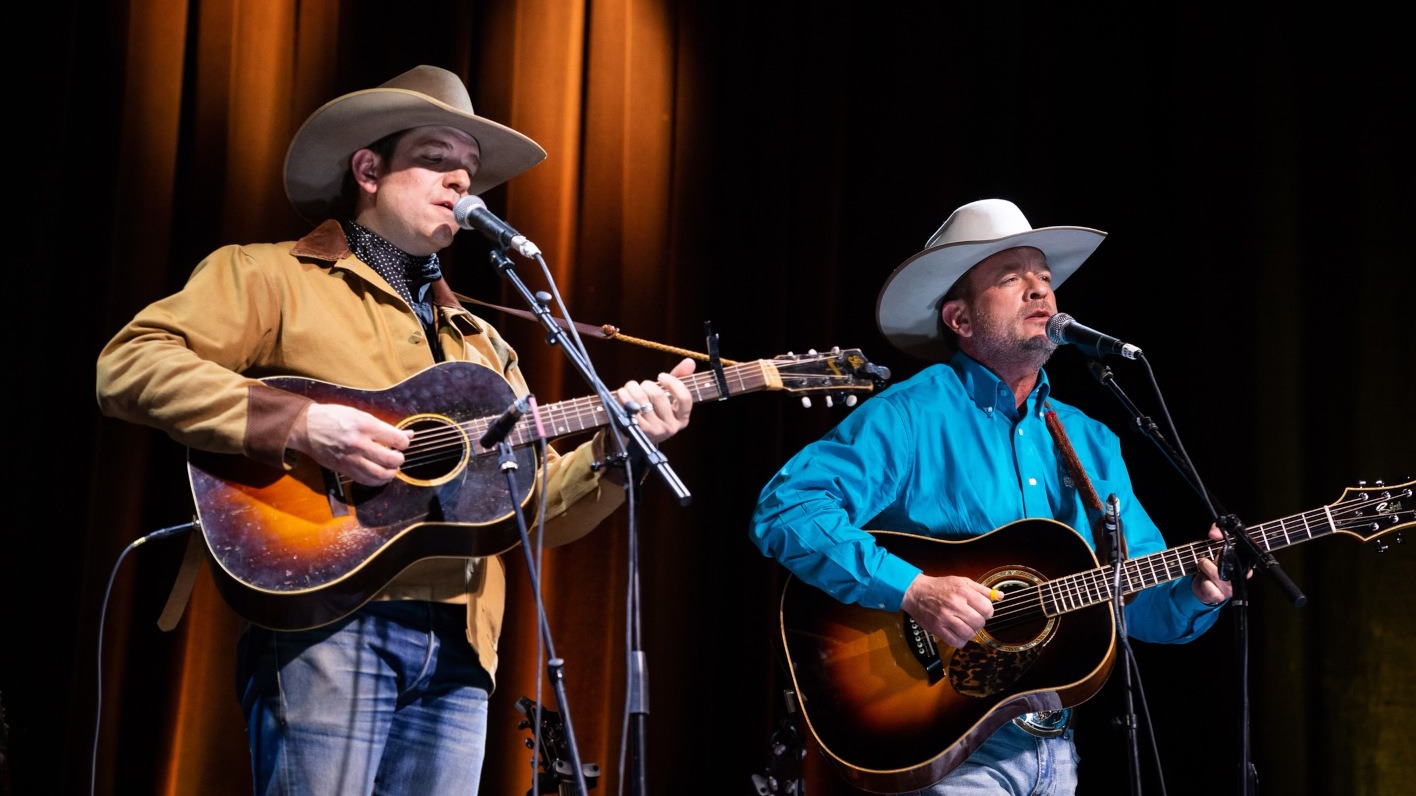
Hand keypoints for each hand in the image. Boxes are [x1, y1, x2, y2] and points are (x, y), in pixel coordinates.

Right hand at [288, 403, 413, 485]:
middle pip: (390, 459)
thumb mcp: (360, 415)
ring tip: (392, 468)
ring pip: (379, 474)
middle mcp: (359, 443)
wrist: (306, 427)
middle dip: (400, 459)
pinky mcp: (343, 469)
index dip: (404, 442)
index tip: (402, 442)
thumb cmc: (334, 417)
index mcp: (365, 425)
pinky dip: (377, 481)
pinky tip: (380, 476)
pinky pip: (365, 480)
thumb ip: (384, 427)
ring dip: (391, 473)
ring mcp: (350, 458)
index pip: (396, 439)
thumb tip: (409, 434)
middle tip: (398, 456)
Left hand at [615, 357, 694, 443]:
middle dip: (647, 384)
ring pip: (642, 400)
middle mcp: (670, 427)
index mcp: (682, 419)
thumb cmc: (655, 412)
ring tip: (630, 386)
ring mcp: (654, 431)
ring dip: (633, 387)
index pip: (684, 398)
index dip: (672, 382)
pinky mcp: (637, 432)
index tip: (660, 375)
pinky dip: (624, 396)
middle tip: (642, 384)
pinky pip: (630, 408)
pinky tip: (622, 393)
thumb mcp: (669, 398)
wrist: (637, 439)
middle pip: (658, 396)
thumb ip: (679, 379)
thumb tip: (690, 361)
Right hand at [901, 573, 997, 648]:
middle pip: (979, 622)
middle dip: (978, 622)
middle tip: (972, 618)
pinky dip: (961, 641)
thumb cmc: (940, 587)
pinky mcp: (937, 629)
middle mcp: (954, 604)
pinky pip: (956, 642)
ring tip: (964, 625)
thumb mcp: (962, 581)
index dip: (987, 611)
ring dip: (970, 631)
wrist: (915, 592)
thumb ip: (982, 589)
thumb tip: (1000, 596)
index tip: (981, 610)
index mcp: (962, 591)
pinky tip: (958, 633)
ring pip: (969, 634)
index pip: (987, 608)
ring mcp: (945, 618)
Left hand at [1191, 524, 1242, 605]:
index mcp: (1244, 564)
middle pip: (1227, 563)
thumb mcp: (1215, 545)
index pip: (1245, 555)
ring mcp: (1230, 589)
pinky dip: (1203, 582)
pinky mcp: (1219, 597)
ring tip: (1204, 567)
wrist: (1202, 586)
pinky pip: (1210, 587)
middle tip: (1209, 559)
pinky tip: (1204, 580)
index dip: (1231, 549)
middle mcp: (1239, 577)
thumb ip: (1216, 531)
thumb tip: (1214, 533)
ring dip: (1205, 568)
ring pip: (1216, 574)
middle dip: (1215, 558)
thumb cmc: (1212, 565)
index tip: (1221, 548)